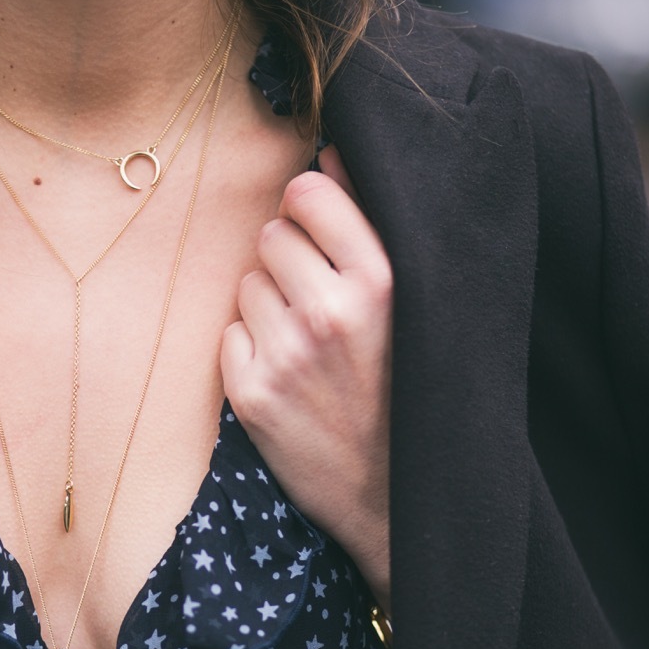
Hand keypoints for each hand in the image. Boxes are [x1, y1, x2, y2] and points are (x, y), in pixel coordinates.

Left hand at [221, 148, 392, 609]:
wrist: (398, 496)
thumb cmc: (412, 388)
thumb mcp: (418, 304)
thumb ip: (375, 224)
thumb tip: (329, 152)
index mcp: (384, 279)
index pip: (308, 190)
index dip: (310, 206)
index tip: (322, 229)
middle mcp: (330, 311)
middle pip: (271, 233)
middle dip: (289, 257)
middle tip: (320, 300)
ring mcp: (285, 353)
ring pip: (247, 282)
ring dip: (269, 302)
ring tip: (309, 342)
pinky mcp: (251, 392)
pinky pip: (230, 331)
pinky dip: (250, 347)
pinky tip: (287, 374)